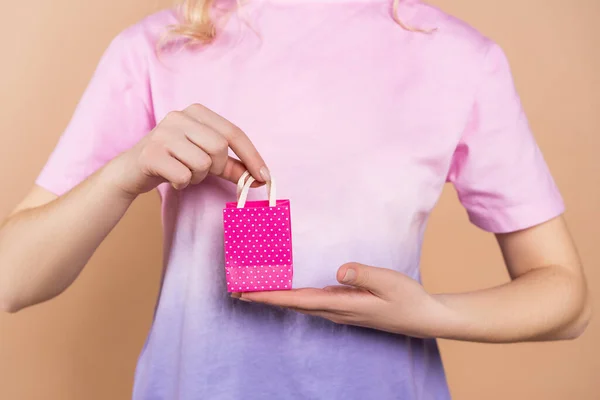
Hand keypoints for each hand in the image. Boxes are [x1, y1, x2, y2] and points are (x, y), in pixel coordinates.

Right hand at [107, 104, 268, 197]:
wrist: (131, 171)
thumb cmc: (173, 162)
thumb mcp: (204, 160)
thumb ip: (231, 165)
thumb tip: (259, 177)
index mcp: (197, 112)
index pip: (234, 132)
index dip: (252, 156)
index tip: (265, 177)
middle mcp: (179, 116)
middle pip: (219, 148)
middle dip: (216, 167)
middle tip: (200, 172)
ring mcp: (163, 132)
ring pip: (202, 163)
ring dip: (196, 177)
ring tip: (182, 173)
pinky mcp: (151, 153)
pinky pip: (183, 176)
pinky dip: (182, 184)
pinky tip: (171, 178)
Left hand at [235, 263, 452, 337]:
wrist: (423, 318)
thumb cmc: (407, 299)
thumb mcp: (389, 282)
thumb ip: (364, 274)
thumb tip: (340, 270)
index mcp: (342, 305)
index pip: (298, 300)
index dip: (270, 297)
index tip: (245, 294)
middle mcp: (335, 311)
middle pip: (292, 304)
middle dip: (264, 298)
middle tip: (236, 290)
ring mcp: (339, 311)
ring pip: (300, 304)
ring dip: (276, 298)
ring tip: (254, 289)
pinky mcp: (344, 307)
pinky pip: (310, 302)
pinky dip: (292, 296)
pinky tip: (288, 290)